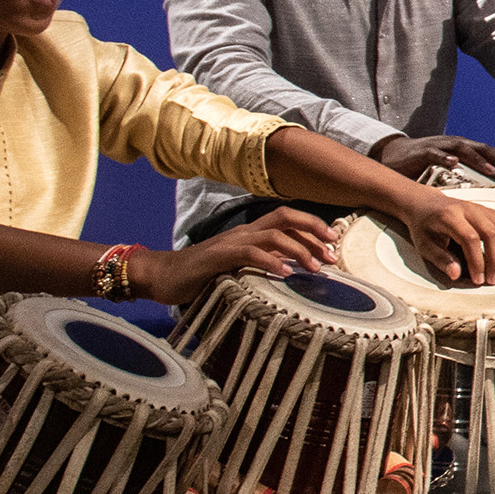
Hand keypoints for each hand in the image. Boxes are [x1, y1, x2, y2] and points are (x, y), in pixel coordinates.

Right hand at [138, 208, 339, 306]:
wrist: (161, 276)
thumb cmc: (202, 275)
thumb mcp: (239, 268)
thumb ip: (262, 265)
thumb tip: (293, 271)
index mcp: (250, 233)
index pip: (287, 219)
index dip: (313, 227)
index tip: (333, 243)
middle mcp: (243, 233)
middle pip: (285, 217)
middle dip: (313, 229)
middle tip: (332, 251)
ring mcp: (230, 242)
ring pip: (273, 235)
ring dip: (298, 250)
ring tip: (315, 268)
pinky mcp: (218, 257)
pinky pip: (249, 254)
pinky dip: (270, 262)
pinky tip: (285, 274)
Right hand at [373, 132, 494, 181]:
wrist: (395, 157)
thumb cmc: (427, 168)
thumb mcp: (451, 176)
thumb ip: (469, 184)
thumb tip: (492, 204)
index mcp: (466, 152)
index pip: (492, 156)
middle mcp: (457, 146)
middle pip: (484, 150)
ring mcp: (440, 147)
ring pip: (463, 149)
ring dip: (478, 160)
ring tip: (491, 170)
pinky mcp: (422, 152)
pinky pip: (435, 153)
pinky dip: (444, 157)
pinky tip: (453, 163)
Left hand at [399, 192, 494, 285]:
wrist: (426, 205)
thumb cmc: (424, 225)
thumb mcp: (424, 244)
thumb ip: (441, 259)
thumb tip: (456, 274)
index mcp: (450, 216)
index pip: (471, 239)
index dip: (478, 261)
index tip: (478, 279)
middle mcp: (469, 209)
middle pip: (492, 233)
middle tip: (493, 279)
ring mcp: (483, 209)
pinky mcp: (492, 212)